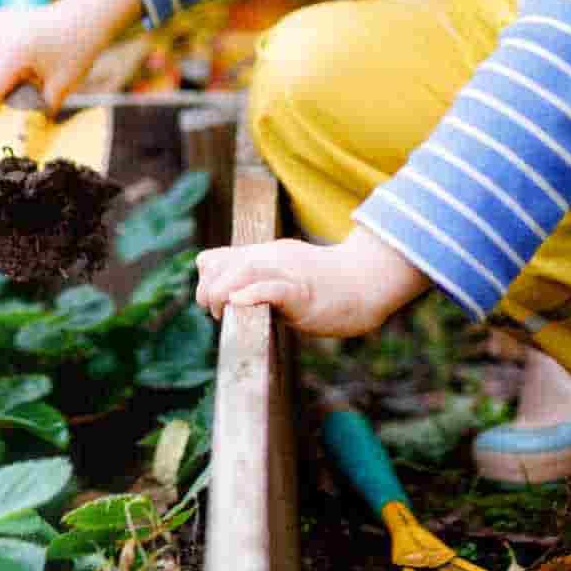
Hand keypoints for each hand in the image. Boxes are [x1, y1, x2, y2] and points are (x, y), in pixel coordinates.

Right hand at [0, 0, 142, 110]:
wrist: (87, 15)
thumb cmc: (79, 50)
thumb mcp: (60, 87)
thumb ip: (39, 109)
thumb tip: (24, 129)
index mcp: (13, 51)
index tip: (10, 114)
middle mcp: (0, 34)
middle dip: (5, 88)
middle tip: (31, 88)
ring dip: (4, 72)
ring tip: (32, 68)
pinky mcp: (0, 17)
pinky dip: (5, 56)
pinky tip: (28, 54)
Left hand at [194, 228, 429, 337]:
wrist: (366, 283)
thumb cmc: (326, 287)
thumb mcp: (285, 279)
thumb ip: (259, 285)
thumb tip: (232, 301)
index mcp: (264, 255)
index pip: (214, 259)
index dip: (205, 283)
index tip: (213, 306)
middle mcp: (271, 258)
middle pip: (221, 264)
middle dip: (207, 292)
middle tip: (217, 315)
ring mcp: (288, 272)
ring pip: (243, 271)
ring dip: (221, 293)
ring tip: (223, 310)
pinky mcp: (303, 291)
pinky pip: (272, 288)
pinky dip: (252, 294)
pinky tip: (239, 303)